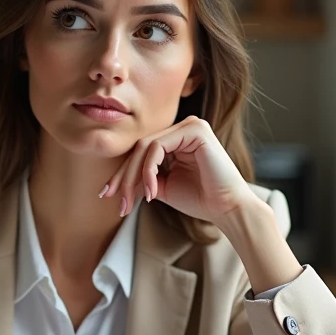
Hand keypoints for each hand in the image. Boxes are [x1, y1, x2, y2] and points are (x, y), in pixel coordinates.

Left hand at [100, 115, 254, 226]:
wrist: (227, 209)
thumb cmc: (200, 199)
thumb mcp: (163, 187)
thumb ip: (144, 177)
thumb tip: (119, 180)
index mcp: (177, 139)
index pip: (141, 152)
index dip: (123, 174)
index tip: (108, 195)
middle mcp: (183, 128)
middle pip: (139, 148)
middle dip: (124, 176)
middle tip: (116, 201)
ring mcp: (190, 125)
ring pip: (145, 147)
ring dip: (134, 176)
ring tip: (133, 200)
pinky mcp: (195, 129)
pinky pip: (157, 147)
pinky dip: (148, 170)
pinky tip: (152, 191)